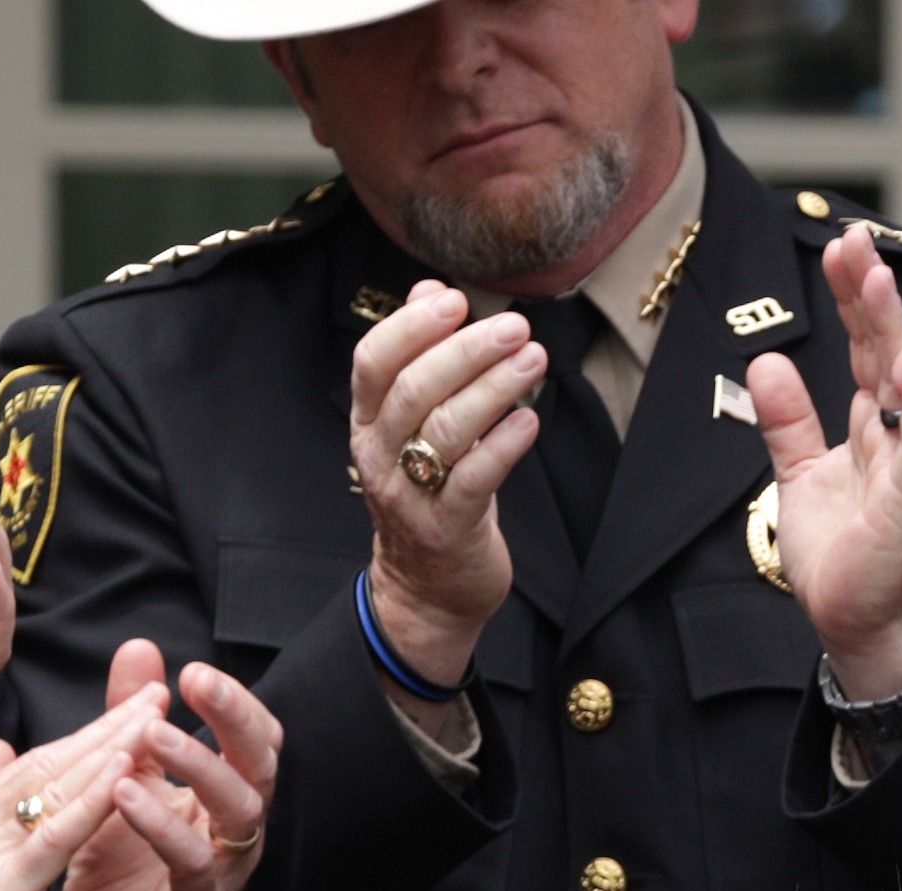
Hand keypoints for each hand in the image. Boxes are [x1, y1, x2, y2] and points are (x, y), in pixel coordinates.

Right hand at [0, 701, 147, 890]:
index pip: (29, 764)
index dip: (84, 734)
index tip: (129, 707)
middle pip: (46, 764)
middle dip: (107, 727)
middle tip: (156, 693)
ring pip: (54, 790)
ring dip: (111, 749)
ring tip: (154, 718)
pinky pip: (54, 838)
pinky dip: (92, 801)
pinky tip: (125, 773)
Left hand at [53, 644, 281, 890]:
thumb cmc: (113, 861)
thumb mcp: (119, 775)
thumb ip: (130, 716)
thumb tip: (141, 648)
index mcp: (223, 793)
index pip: (255, 737)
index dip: (234, 702)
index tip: (192, 670)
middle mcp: (234, 829)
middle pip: (261, 763)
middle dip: (234, 717)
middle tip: (197, 681)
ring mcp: (223, 869)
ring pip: (238, 809)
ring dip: (199, 765)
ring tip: (152, 734)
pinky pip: (193, 861)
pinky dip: (161, 824)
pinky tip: (126, 792)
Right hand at [351, 282, 540, 686]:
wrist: (427, 589)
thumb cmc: (430, 492)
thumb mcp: (417, 424)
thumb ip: (421, 356)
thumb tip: (430, 290)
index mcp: (368, 422)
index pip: (373, 362)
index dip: (412, 325)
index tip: (456, 299)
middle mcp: (380, 455)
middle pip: (413, 389)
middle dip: (466, 350)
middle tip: (515, 326)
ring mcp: (410, 495)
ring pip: (445, 429)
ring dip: (494, 388)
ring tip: (533, 359)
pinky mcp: (448, 529)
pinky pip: (474, 479)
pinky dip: (504, 444)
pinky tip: (530, 419)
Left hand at [745, 226, 901, 699]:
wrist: (850, 620)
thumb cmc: (837, 555)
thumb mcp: (796, 474)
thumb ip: (788, 420)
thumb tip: (766, 363)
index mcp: (872, 426)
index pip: (865, 346)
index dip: (853, 297)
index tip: (840, 246)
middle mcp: (898, 436)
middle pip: (888, 349)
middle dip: (872, 293)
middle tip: (857, 239)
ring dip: (894, 330)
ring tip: (878, 280)